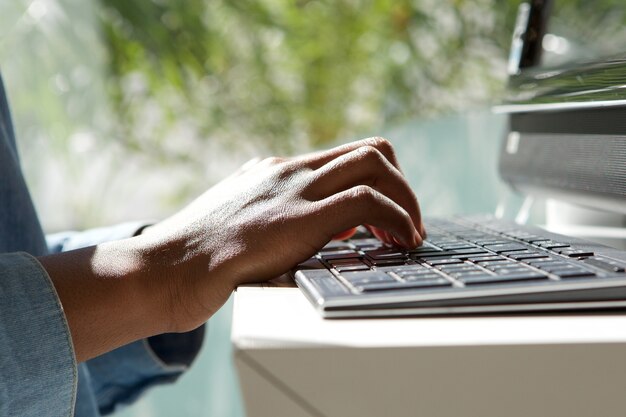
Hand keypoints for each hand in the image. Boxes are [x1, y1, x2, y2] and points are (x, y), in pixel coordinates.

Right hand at [140, 137, 424, 328]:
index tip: (387, 218)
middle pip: (370, 150)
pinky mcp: (296, 218)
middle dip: (402, 186)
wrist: (160, 272)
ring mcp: (291, 189)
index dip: (379, 182)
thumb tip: (302, 234)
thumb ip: (270, 218)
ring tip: (409, 237)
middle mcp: (286, 170)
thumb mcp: (236, 224)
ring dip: (407, 199)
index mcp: (273, 171)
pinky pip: (368, 201)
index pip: (344, 156)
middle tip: (406, 225)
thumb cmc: (194, 261)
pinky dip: (398, 218)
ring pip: (375, 163)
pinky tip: (399, 244)